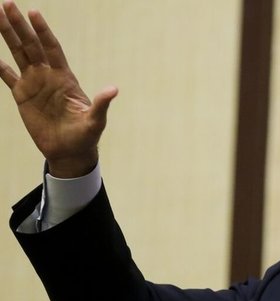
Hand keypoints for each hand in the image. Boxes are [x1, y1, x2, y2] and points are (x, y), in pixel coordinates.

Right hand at [0, 0, 117, 177]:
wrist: (70, 151)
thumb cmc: (86, 136)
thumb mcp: (95, 120)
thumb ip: (101, 104)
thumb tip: (114, 90)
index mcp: (64, 78)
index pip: (51, 48)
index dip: (43, 31)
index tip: (34, 12)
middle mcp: (48, 76)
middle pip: (31, 45)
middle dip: (19, 25)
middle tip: (7, 3)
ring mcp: (34, 85)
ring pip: (18, 54)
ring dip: (7, 36)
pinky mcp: (22, 97)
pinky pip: (7, 77)